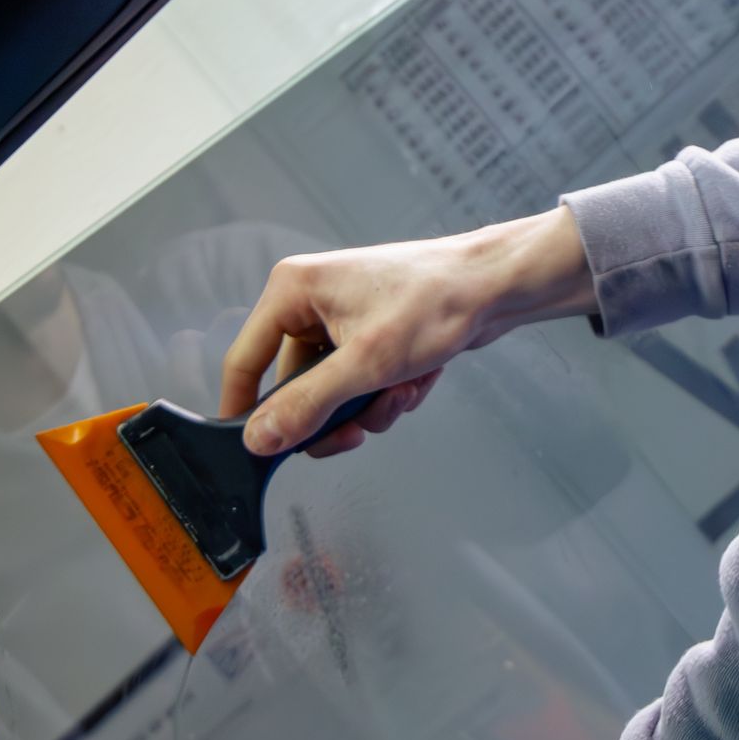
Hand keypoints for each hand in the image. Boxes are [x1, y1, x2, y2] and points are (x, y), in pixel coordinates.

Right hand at [221, 204, 597, 457]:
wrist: (494, 287)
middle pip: (294, 388)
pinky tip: (418, 378)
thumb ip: (306, 406)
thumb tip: (259, 438)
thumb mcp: (364, 365)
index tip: (256, 452)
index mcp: (292, 291)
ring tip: (404, 388)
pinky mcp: (367, 335)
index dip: (245, 411)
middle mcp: (309, 302)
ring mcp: (340, 319)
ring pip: (333, 394)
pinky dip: (388, 392)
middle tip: (359, 429)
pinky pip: (360, 385)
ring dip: (369, 406)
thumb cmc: (434, 303)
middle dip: (336, 413)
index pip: (244, 360)